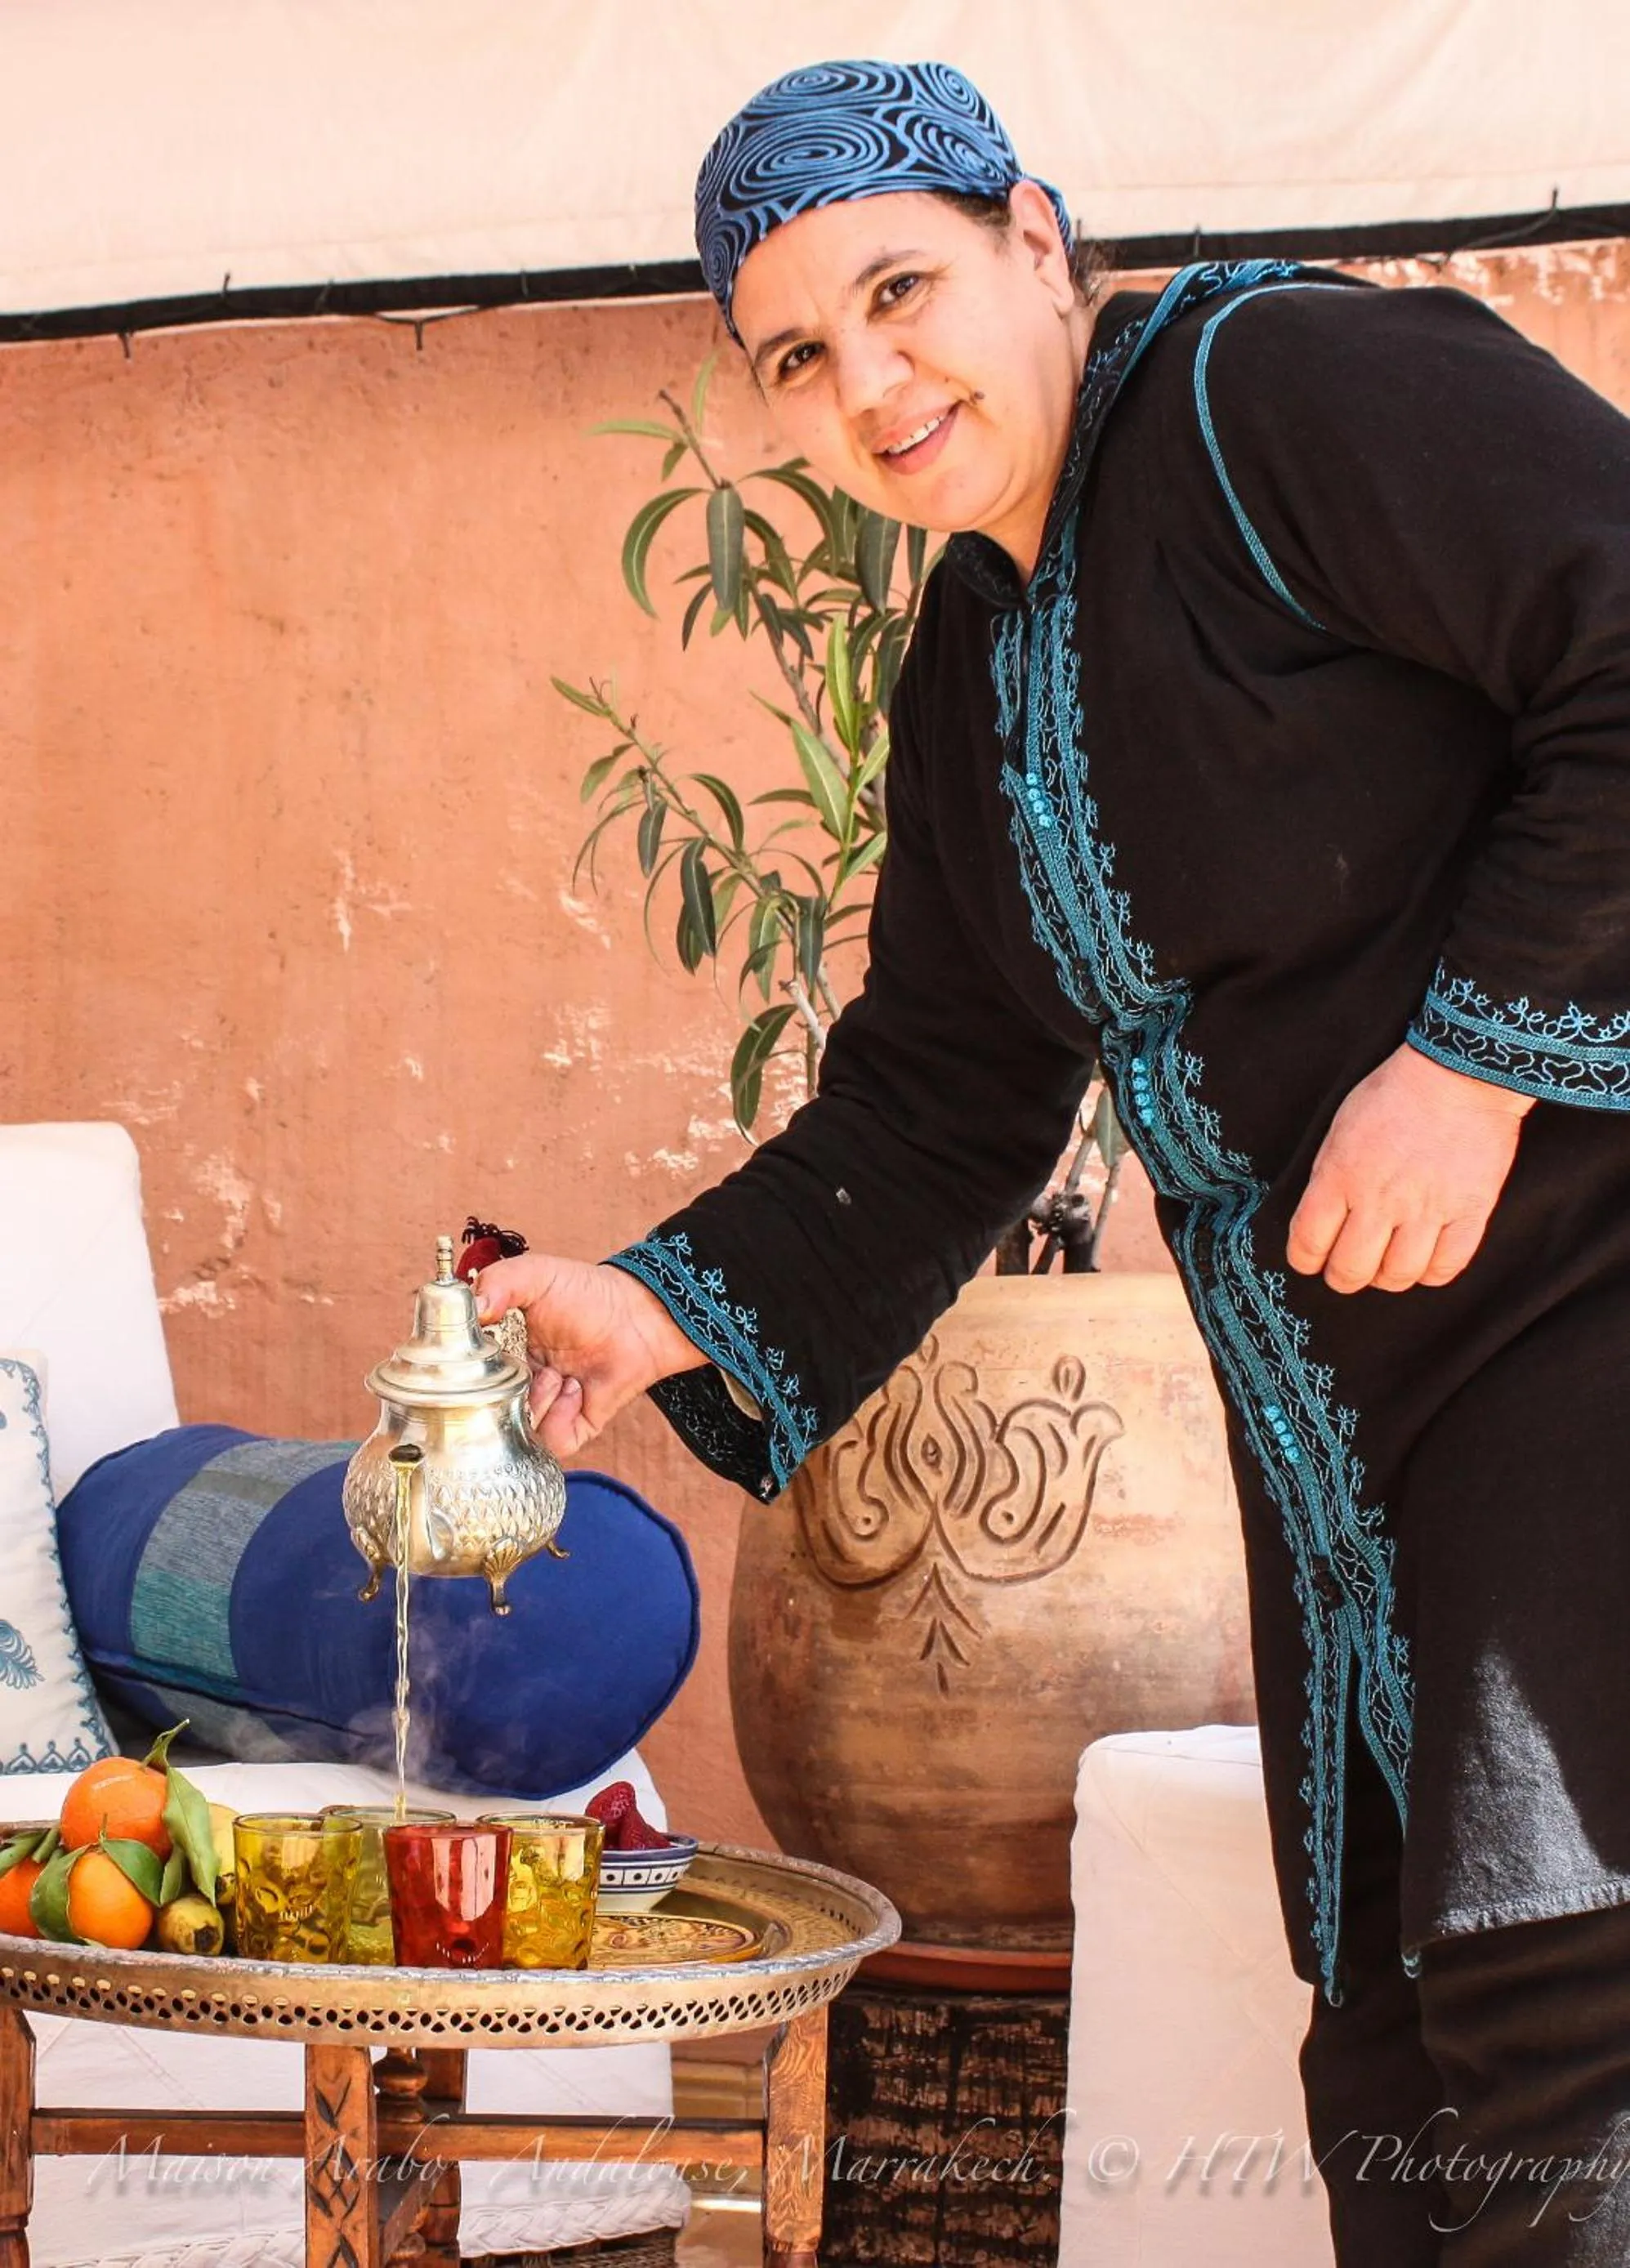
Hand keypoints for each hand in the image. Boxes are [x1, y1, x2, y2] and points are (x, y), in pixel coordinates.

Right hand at [472, 1253, 704, 1456]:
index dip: (467, 1374)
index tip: (481, 1359)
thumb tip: (473, 1307)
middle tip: (527, 1368)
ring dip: (537, 1401)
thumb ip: (498, 1282)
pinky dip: (560, 1418)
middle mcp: (518, 1383)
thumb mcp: (535, 1276)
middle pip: (486, 1409)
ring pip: (517, 1428)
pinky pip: (553, 1441)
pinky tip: (574, 1390)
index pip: (465, 1377)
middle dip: (502, 1393)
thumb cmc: (586, 1294)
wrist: (638, 1315)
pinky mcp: (574, 1425)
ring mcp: (545, 1406)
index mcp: (500, 1352)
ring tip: (558, 1375)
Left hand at [1287, 1043, 1532, 1294]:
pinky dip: (1431, 1274)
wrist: (1459, 1073)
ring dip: (1387, 1278)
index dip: (1305, 1260)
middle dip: (1343, 1277)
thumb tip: (1317, 1223)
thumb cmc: (1393, 1095)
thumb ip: (1327, 1179)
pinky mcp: (1470, 1211)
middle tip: (1348, 1270)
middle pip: (1351, 1270)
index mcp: (1340, 1176)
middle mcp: (1381, 1199)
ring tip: (1387, 1266)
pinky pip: (1447, 1267)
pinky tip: (1424, 1261)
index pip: (1308, 1243)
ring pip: (1399, 1276)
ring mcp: (1428, 1208)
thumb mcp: (1339, 1130)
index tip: (1310, 1260)